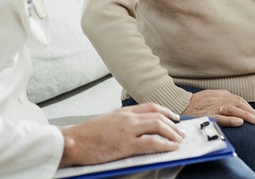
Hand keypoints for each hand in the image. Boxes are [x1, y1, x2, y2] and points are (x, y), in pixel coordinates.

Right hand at [58, 103, 184, 167]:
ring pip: (158, 126)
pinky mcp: (126, 144)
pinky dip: (165, 144)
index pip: (151, 107)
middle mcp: (127, 117)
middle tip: (181, 132)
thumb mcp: (106, 122)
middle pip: (158, 116)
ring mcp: (127, 129)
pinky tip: (171, 148)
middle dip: (173, 124)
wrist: (73, 141)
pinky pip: (151, 142)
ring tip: (179, 140)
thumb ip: (121, 122)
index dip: (166, 111)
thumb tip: (134, 128)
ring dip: (172, 133)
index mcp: (123, 112)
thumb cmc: (86, 135)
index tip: (174, 117)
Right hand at [183, 89, 254, 127]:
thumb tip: (234, 105)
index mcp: (220, 94)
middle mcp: (218, 99)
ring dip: (246, 115)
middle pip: (238, 103)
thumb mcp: (210, 97)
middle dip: (250, 112)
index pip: (238, 99)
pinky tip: (240, 122)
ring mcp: (213, 106)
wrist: (180, 104)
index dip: (248, 107)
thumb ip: (221, 99)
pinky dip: (231, 119)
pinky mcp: (207, 115)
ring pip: (233, 109)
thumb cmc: (195, 103)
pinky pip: (221, 117)